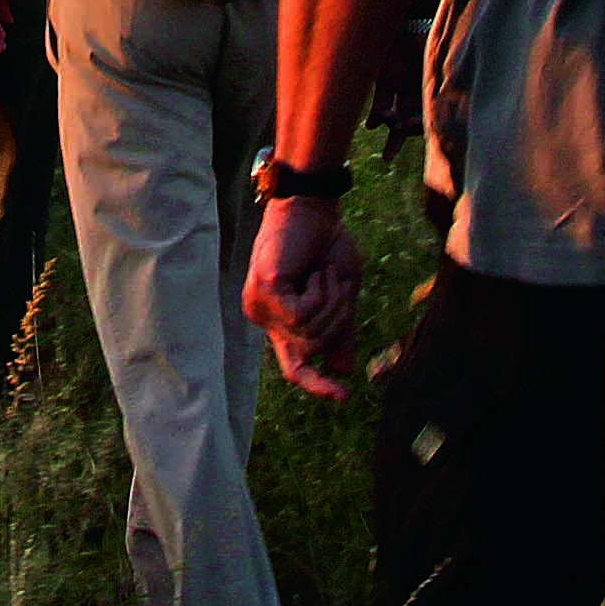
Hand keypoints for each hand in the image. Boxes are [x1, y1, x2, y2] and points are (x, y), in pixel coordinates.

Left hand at [248, 191, 365, 400]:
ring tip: (325, 274)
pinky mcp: (263, 293)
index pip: (295, 366)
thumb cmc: (327, 244)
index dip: (318, 385)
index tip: (345, 398)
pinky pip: (302, 316)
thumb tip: (343, 370)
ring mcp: (259, 307)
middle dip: (337, 322)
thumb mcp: (342, 294)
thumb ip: (340, 330)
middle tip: (340, 287)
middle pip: (310, 351)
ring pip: (309, 335)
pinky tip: (313, 272)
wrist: (315, 207)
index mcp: (280, 319)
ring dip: (331, 304)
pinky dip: (320, 295)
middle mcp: (264, 317)